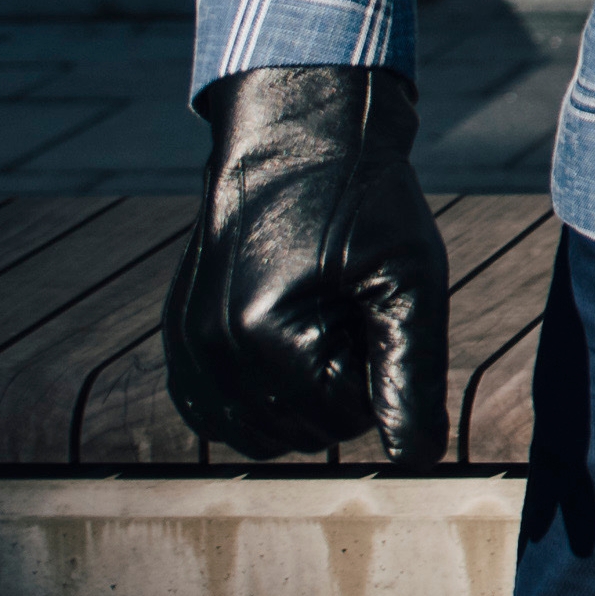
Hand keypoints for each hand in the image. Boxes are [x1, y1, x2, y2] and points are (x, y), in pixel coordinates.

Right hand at [161, 66, 447, 464]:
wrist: (297, 136)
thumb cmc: (364, 201)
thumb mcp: (410, 278)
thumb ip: (412, 375)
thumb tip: (418, 459)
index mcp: (264, 338)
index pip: (350, 419)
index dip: (382, 369)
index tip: (376, 304)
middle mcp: (209, 351)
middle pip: (305, 431)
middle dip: (343, 381)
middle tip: (348, 304)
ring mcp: (184, 348)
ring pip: (262, 432)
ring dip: (304, 392)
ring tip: (319, 315)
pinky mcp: (177, 341)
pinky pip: (218, 414)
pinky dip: (261, 398)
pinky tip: (287, 346)